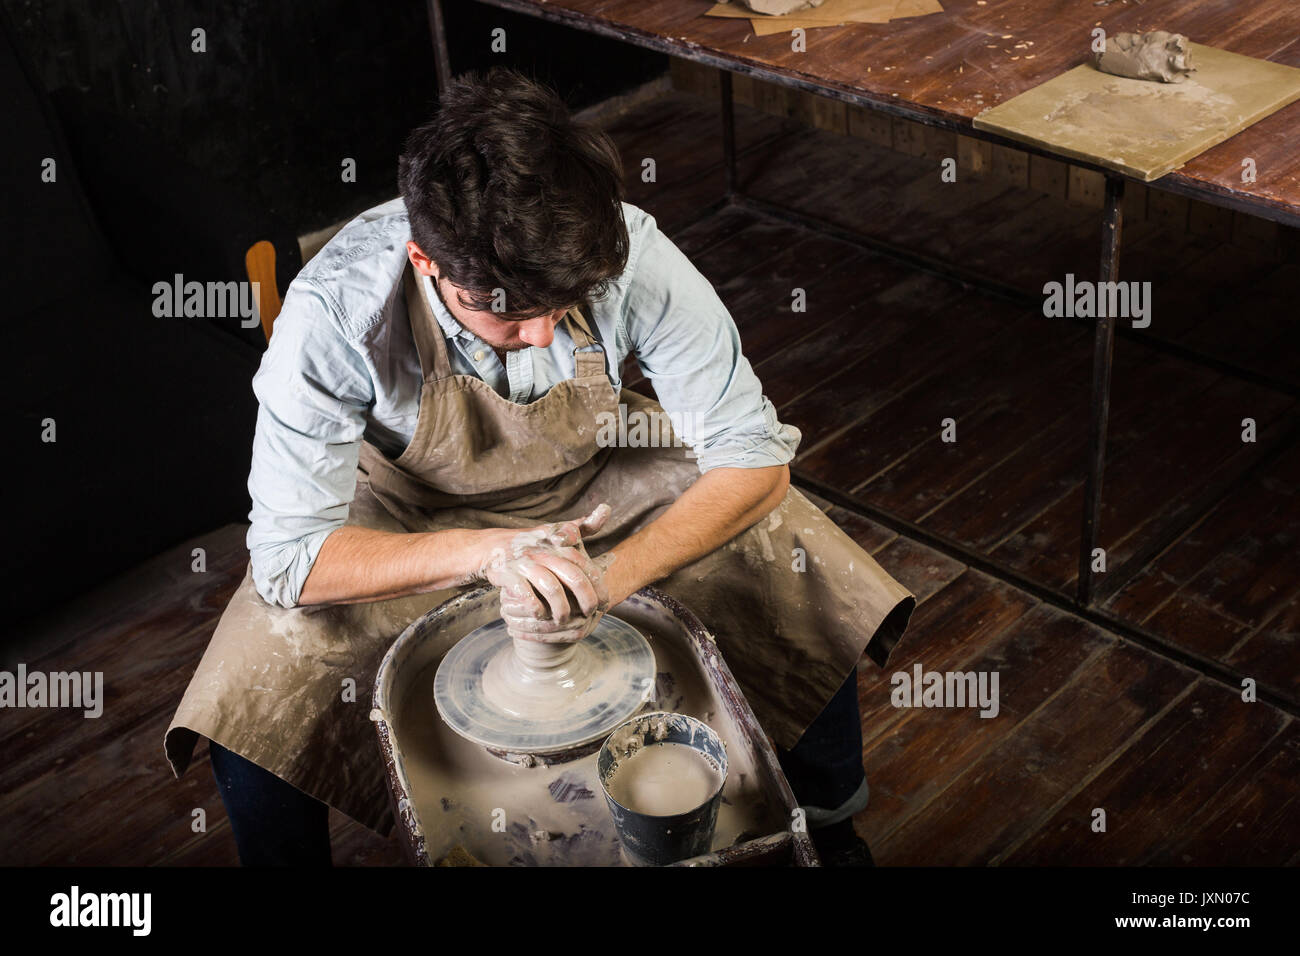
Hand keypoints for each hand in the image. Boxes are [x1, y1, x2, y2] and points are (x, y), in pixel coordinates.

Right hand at [476, 505, 615, 641]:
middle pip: (572, 576)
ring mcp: (525, 562)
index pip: (585, 564)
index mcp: (559, 543)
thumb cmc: (535, 542)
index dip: (597, 584)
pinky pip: (525, 593)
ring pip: (551, 587)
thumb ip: (585, 524)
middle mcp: (544, 551)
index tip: (605, 601)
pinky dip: (535, 606)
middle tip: (590, 613)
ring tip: (565, 620)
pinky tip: (541, 615)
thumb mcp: (559, 529)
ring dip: (561, 608)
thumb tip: (607, 508)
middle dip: (585, 598)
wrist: (495, 547)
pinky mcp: (508, 573)